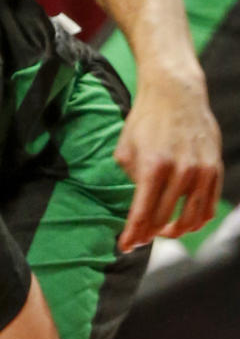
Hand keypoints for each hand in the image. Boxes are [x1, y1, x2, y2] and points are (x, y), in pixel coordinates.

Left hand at [115, 72, 222, 250]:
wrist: (176, 91)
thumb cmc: (146, 121)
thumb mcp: (126, 151)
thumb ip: (131, 182)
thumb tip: (138, 212)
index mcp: (154, 167)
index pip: (142, 216)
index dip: (132, 236)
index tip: (125, 247)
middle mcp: (181, 170)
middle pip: (163, 221)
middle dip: (147, 234)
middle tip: (139, 237)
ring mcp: (201, 171)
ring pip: (190, 220)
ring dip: (173, 232)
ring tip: (162, 230)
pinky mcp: (214, 168)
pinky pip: (208, 207)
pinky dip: (195, 221)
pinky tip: (183, 222)